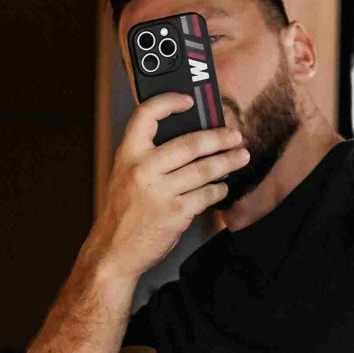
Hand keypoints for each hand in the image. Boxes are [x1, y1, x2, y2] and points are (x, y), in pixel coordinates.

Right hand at [87, 97, 248, 284]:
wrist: (114, 251)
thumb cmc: (123, 213)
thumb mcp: (125, 176)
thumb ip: (148, 156)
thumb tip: (190, 139)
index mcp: (128, 155)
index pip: (147, 115)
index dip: (169, 101)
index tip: (188, 101)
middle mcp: (143, 169)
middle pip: (190, 143)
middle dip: (219, 138)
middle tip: (235, 136)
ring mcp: (160, 192)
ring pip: (204, 170)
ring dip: (227, 162)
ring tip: (240, 157)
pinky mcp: (174, 214)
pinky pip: (205, 195)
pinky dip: (218, 190)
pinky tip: (222, 187)